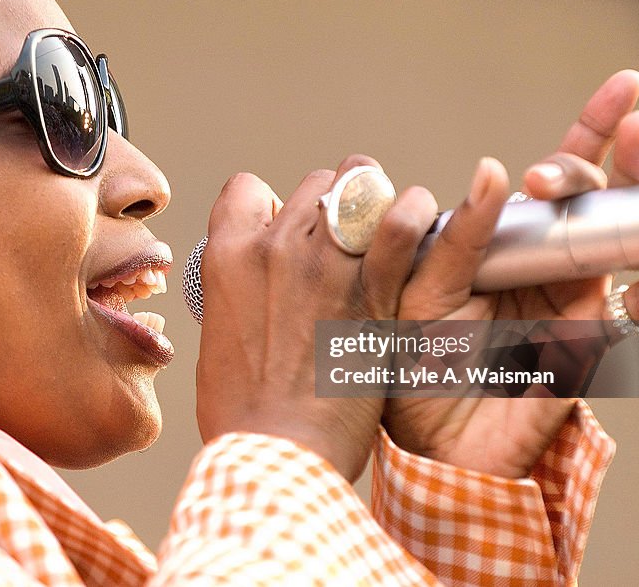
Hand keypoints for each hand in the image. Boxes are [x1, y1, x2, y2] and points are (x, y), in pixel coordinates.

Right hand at [196, 155, 437, 481]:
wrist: (278, 454)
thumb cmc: (244, 414)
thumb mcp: (219, 338)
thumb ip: (237, 294)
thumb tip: (254, 284)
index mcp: (227, 256)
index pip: (248, 188)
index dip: (270, 204)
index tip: (284, 228)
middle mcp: (273, 246)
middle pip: (313, 184)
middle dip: (331, 204)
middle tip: (346, 241)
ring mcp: (324, 263)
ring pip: (359, 183)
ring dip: (375, 199)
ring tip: (388, 224)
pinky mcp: (373, 290)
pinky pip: (402, 224)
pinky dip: (414, 213)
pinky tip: (420, 220)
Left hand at [379, 70, 638, 477]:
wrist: (432, 440)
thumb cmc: (417, 363)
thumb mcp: (419, 294)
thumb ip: (455, 241)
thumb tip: (492, 172)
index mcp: (504, 239)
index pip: (550, 177)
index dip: (588, 130)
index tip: (626, 83)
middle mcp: (548, 257)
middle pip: (596, 194)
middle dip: (593, 165)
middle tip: (549, 178)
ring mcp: (578, 293)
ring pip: (628, 234)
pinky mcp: (595, 335)